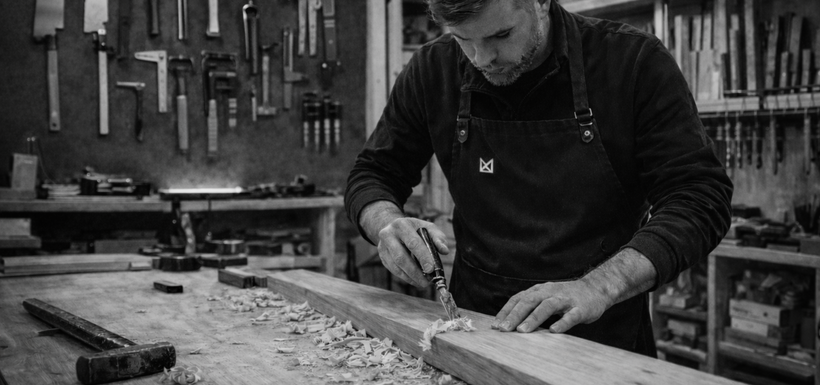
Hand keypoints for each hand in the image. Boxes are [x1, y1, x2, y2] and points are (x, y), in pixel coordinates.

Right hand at [376, 217, 449, 287]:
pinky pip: (394, 270)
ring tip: (424, 283)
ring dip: (411, 277)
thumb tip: (445, 251)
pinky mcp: (382, 257)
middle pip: (401, 257)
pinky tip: (415, 281)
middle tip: (427, 282)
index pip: (413, 243)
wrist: (393, 227)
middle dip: (415, 271)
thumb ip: (438, 238)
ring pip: (396, 266)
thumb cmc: (415, 229)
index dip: (422, 257)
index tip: (431, 269)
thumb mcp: (428, 228)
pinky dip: (406, 278)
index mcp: (401, 225)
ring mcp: (383, 247)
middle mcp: (388, 235)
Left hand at [491, 278, 613, 333]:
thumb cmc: (565, 297)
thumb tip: (508, 323)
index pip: (518, 299)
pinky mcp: (580, 308)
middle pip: (529, 302)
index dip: (506, 311)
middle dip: (514, 315)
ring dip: (534, 318)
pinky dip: (562, 322)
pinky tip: (553, 331)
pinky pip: (571, 316)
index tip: (495, 326)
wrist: (596, 289)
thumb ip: (530, 307)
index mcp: (539, 290)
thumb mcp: (545, 298)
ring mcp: (565, 299)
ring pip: (547, 307)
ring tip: (522, 330)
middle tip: (503, 329)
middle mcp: (550, 292)